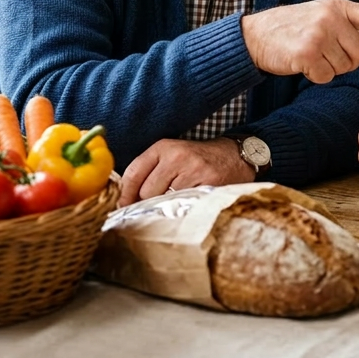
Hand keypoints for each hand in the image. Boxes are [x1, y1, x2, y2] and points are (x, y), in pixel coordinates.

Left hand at [119, 138, 252, 205]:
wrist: (234, 156)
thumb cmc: (197, 160)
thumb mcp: (171, 155)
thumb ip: (149, 172)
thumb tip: (124, 202)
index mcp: (163, 147)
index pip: (133, 173)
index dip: (125, 195)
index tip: (124, 206)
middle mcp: (176, 156)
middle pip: (146, 191)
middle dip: (147, 203)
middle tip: (155, 206)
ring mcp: (193, 170)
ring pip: (164, 201)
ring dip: (165, 208)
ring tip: (174, 204)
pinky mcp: (207, 184)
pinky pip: (183, 205)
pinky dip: (182, 209)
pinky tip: (188, 204)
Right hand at [242, 0, 358, 83]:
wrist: (256, 35)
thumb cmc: (294, 29)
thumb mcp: (325, 24)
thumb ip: (353, 35)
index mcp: (338, 6)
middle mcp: (330, 17)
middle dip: (348, 59)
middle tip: (326, 52)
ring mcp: (318, 34)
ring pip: (344, 67)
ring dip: (330, 68)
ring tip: (311, 55)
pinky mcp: (306, 53)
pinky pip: (327, 76)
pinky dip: (317, 76)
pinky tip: (303, 64)